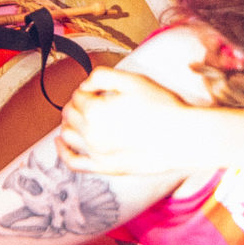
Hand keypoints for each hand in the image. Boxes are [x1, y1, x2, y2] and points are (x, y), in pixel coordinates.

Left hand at [54, 65, 206, 174]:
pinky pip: (73, 162)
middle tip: (91, 100)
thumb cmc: (161, 108)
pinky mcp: (104, 168)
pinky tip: (62, 143)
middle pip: (70, 114)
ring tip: (79, 117)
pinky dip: (63, 152)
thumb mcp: (133, 80)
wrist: (181, 137)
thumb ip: (103, 76)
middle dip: (77, 104)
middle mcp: (91, 134)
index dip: (87, 89)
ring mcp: (96, 153)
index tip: (99, 89)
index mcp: (96, 111)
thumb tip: (85, 84)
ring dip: (68, 123)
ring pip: (67, 135)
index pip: (78, 96)